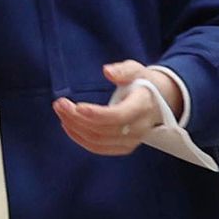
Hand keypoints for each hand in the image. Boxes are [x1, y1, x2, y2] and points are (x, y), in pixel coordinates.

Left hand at [55, 60, 186, 158]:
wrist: (158, 101)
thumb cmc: (143, 83)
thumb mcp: (137, 70)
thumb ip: (123, 70)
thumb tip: (107, 71)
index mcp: (142, 106)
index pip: (118, 116)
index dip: (96, 114)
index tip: (77, 106)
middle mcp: (139, 127)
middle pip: (103, 129)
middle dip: (77, 118)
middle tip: (59, 103)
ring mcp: (132, 140)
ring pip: (98, 140)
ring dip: (74, 127)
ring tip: (61, 111)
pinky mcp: (124, 146)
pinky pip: (99, 148)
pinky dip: (80, 138)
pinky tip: (68, 125)